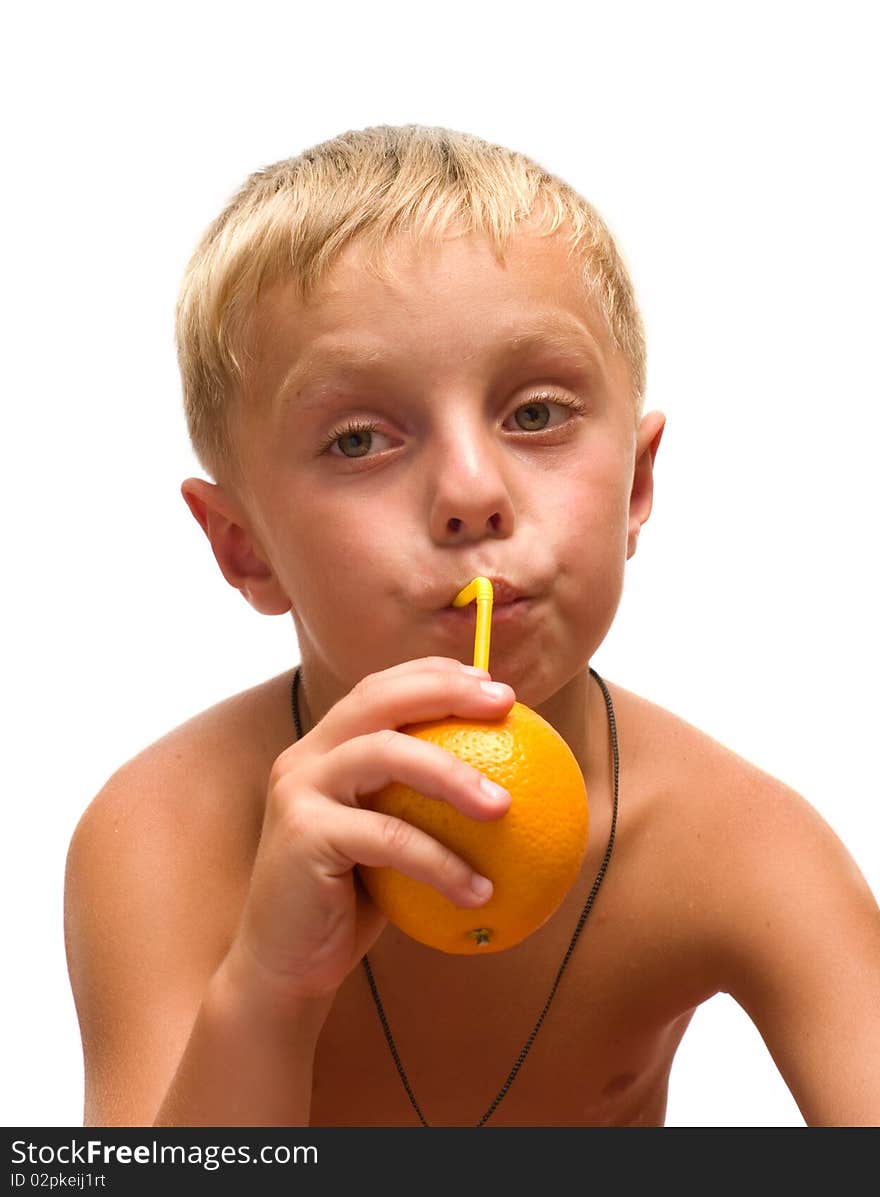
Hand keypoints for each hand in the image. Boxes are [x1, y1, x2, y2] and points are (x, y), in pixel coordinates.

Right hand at [225, 657, 514, 1002]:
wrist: (286, 966)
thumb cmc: (352, 905)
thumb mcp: (393, 843)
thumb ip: (427, 806)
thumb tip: (515, 786)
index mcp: (326, 748)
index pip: (380, 688)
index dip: (436, 674)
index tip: (495, 686)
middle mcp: (306, 757)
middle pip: (379, 699)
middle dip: (445, 692)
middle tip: (506, 707)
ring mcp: (299, 791)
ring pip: (385, 753)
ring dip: (454, 774)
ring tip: (506, 806)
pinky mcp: (303, 835)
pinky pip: (389, 838)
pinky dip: (441, 862)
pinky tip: (482, 892)